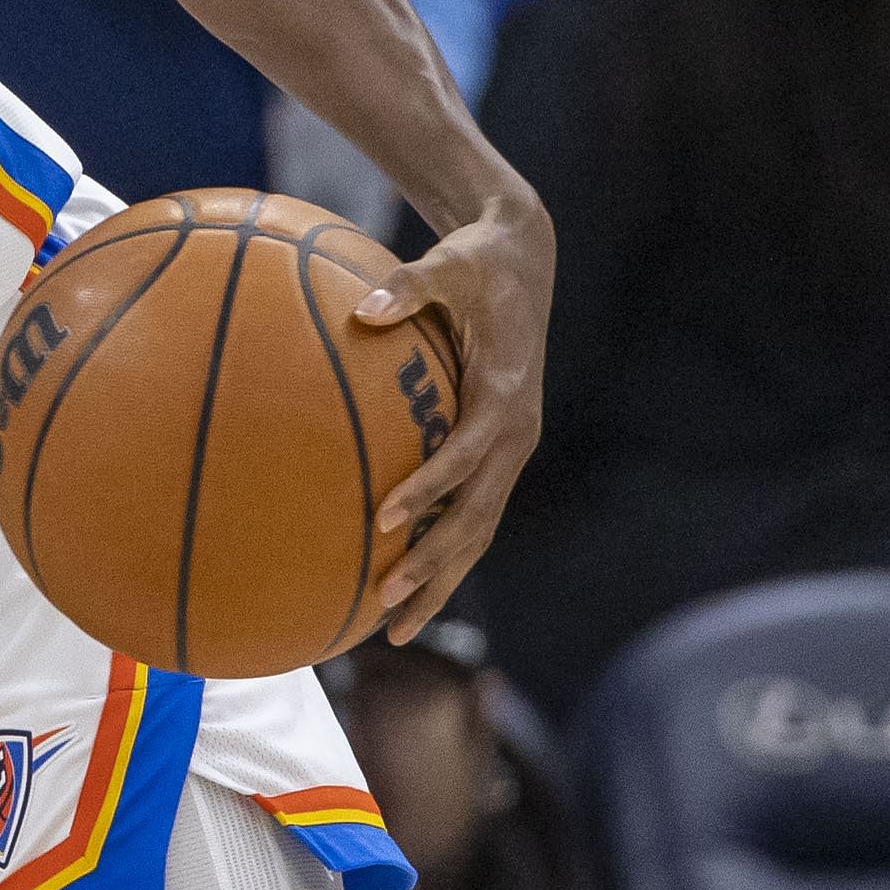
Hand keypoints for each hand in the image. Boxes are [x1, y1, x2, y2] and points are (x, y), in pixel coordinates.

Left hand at [359, 196, 551, 641]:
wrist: (524, 260)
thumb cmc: (477, 262)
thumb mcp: (448, 263)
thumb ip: (410, 286)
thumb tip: (364, 306)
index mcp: (504, 396)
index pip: (467, 455)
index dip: (430, 488)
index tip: (386, 518)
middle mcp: (515, 434)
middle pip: (478, 516)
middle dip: (436, 565)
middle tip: (385, 603)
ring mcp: (510, 450)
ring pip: (479, 529)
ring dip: (441, 578)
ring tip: (393, 629)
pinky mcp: (498, 452)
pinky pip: (471, 512)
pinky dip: (443, 551)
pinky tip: (401, 584)